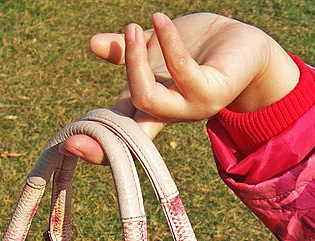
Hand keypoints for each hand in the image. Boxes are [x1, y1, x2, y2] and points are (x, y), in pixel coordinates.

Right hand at [61, 12, 298, 163]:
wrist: (242, 48)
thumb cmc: (197, 50)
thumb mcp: (153, 48)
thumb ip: (124, 50)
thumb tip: (93, 45)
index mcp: (151, 108)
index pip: (120, 135)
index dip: (97, 146)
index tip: (72, 144)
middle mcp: (169, 115)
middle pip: (129, 127)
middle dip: (113, 106)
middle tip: (121, 37)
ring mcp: (190, 108)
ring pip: (149, 99)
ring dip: (136, 61)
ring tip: (134, 27)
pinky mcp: (212, 93)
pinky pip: (182, 71)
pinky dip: (167, 44)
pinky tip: (159, 21)